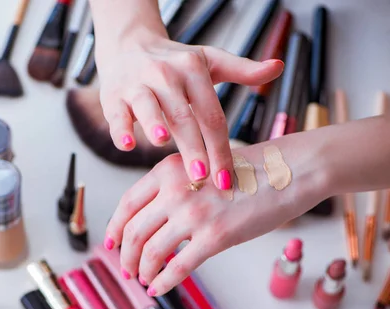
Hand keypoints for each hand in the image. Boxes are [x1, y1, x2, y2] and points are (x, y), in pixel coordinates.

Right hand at [95, 31, 283, 188]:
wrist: (130, 46)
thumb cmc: (173, 63)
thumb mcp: (209, 61)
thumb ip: (242, 70)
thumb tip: (277, 67)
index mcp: (193, 71)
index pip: (211, 115)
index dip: (220, 147)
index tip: (226, 179)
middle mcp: (165, 75)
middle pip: (183, 116)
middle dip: (193, 148)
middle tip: (203, 177)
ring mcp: (137, 84)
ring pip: (148, 107)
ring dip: (154, 124)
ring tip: (162, 143)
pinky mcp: (113, 95)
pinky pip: (117, 113)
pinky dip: (120, 128)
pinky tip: (127, 144)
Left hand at [103, 144, 326, 295]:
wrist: (289, 171)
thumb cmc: (248, 171)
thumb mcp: (199, 165)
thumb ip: (174, 187)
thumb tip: (151, 219)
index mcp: (168, 170)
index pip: (127, 204)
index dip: (114, 228)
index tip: (111, 244)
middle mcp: (175, 190)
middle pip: (134, 231)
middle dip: (126, 255)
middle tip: (127, 268)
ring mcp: (194, 213)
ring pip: (151, 251)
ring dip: (143, 270)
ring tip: (144, 279)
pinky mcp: (215, 236)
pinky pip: (178, 266)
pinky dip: (164, 282)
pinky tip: (159, 289)